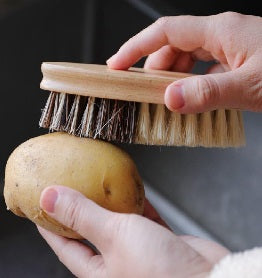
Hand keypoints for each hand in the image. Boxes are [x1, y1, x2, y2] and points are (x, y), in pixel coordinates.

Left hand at [38, 186, 228, 277]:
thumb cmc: (160, 271)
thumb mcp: (113, 235)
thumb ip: (82, 215)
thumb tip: (49, 197)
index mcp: (99, 271)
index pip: (65, 245)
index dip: (51, 224)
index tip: (43, 205)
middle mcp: (117, 262)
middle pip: (91, 231)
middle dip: (80, 208)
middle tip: (71, 186)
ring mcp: (139, 250)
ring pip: (118, 221)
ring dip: (110, 202)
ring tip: (101, 182)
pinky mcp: (159, 240)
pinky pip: (143, 217)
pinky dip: (138, 202)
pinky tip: (134, 187)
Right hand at [107, 12, 261, 113]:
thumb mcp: (250, 85)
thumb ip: (210, 92)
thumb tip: (171, 99)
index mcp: (220, 31)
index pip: (165, 32)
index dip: (136, 47)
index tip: (116, 64)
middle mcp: (222, 35)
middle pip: (174, 46)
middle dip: (154, 68)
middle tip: (144, 92)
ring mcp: (229, 49)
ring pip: (188, 59)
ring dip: (173, 78)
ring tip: (167, 99)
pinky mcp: (236, 63)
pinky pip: (203, 70)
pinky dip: (191, 84)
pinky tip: (193, 98)